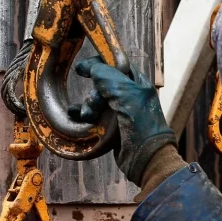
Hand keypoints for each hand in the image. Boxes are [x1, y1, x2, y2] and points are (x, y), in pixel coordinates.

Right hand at [71, 57, 177, 185]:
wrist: (145, 157)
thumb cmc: (141, 123)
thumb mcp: (126, 94)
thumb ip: (108, 77)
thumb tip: (90, 66)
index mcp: (137, 83)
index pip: (116, 65)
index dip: (99, 63)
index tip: (82, 68)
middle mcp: (128, 95)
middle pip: (102, 84)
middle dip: (94, 93)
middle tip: (95, 103)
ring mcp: (119, 111)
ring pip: (96, 100)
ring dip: (88, 106)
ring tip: (88, 116)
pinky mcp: (110, 127)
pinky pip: (93, 116)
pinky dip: (83, 115)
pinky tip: (75, 115)